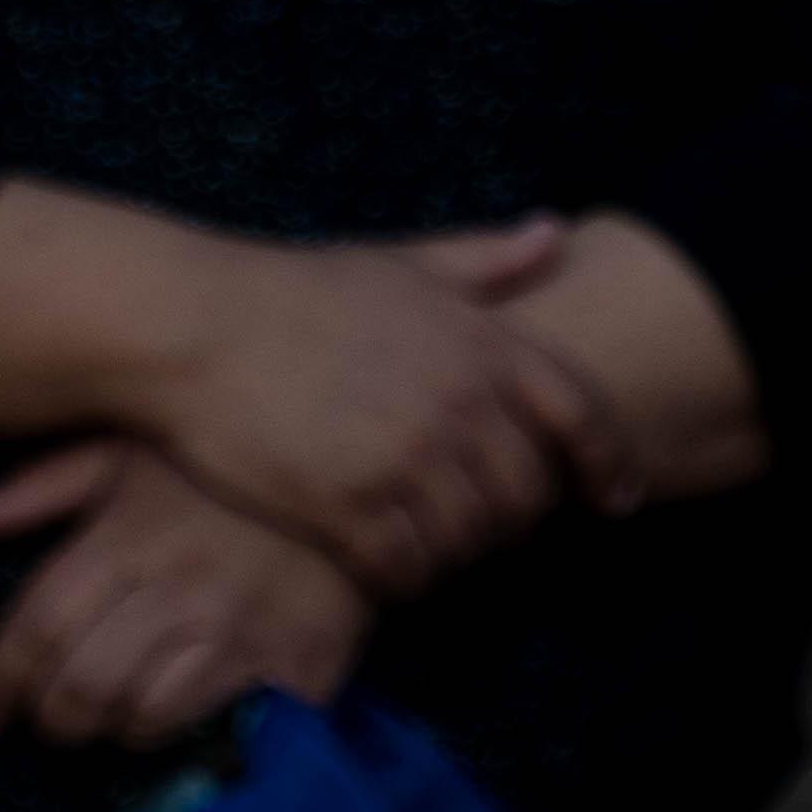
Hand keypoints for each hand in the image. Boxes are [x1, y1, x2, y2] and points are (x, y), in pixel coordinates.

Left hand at [0, 440, 368, 748]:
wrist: (369, 472)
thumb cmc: (233, 470)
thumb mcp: (137, 451)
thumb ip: (48, 483)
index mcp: (131, 532)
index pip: (37, 627)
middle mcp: (179, 582)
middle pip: (80, 684)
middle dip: (50, 717)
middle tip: (50, 717)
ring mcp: (239, 623)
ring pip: (138, 713)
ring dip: (109, 725)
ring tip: (108, 713)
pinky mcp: (293, 656)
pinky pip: (206, 719)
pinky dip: (170, 727)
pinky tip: (166, 711)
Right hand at [143, 219, 608, 594]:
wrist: (193, 326)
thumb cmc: (295, 290)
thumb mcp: (403, 261)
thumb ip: (485, 258)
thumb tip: (555, 234)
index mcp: (483, 342)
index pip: (581, 414)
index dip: (610, 462)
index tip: (617, 499)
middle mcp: (458, 402)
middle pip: (528, 492)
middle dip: (517, 519)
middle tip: (489, 528)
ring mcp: (404, 456)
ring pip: (471, 538)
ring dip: (459, 552)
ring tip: (435, 547)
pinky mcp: (344, 504)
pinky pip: (406, 566)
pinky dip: (407, 577)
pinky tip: (388, 569)